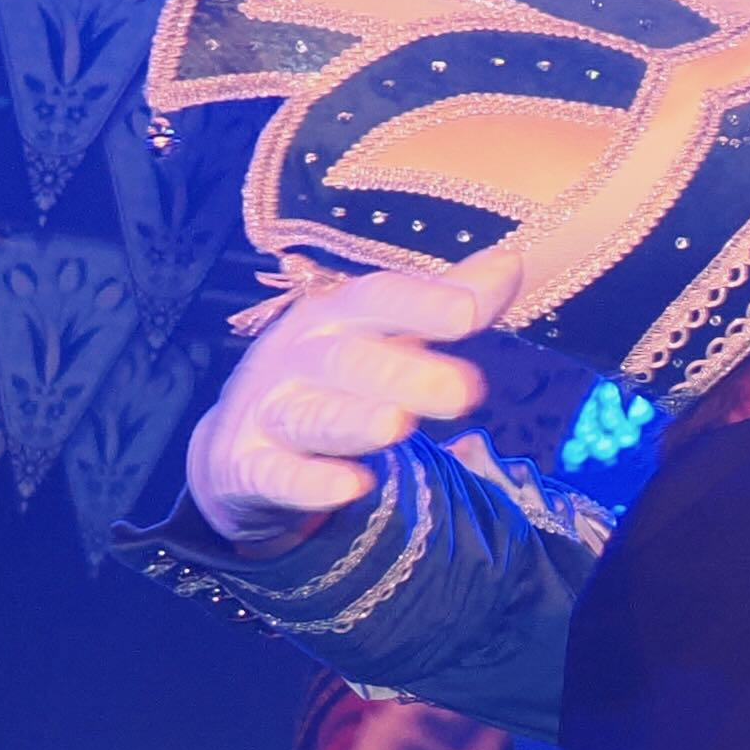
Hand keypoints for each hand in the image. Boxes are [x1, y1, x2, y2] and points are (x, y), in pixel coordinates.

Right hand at [186, 261, 511, 545]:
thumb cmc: (329, 377)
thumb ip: (443, 304)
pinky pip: (278, 476)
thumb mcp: (379, 334)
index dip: (421, 303)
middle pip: (348, 361)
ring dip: (353, 420)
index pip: (375, 300)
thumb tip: (511, 262)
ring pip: (311, 416)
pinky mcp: (250, 470)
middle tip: (463, 391)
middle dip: (402, 373)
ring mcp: (270, 413)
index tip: (471, 313)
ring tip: (398, 425)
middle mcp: (299, 359)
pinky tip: (351, 487)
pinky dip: (311, 484)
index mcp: (332, 317)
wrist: (237, 445)